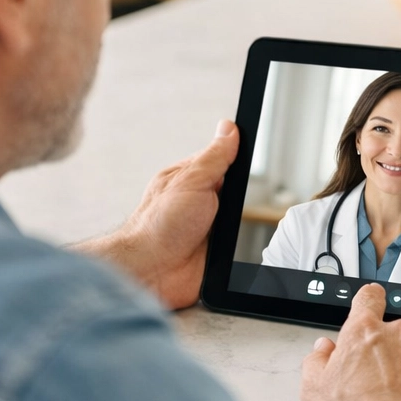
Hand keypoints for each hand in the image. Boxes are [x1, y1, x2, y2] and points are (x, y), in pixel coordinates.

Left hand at [73, 119, 238, 308]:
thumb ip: (214, 157)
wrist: (150, 271)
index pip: (221, 159)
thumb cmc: (158, 225)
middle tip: (229, 200)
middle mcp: (196, 201)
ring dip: (237, 223)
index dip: (236, 157)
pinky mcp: (212, 251)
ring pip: (238, 217)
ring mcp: (204, 226)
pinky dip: (237, 245)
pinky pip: (236, 244)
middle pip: (234, 189)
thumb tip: (229, 129)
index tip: (250, 152)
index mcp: (189, 178)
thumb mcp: (192, 181)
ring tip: (222, 227)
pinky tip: (228, 245)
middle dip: (240, 196)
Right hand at [301, 283, 400, 400]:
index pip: (368, 298)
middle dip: (389, 353)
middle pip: (395, 334)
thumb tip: (323, 350)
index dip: (369, 300)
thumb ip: (317, 361)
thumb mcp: (315, 390)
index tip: (371, 302)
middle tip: (380, 383)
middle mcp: (400, 333)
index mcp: (365, 332)